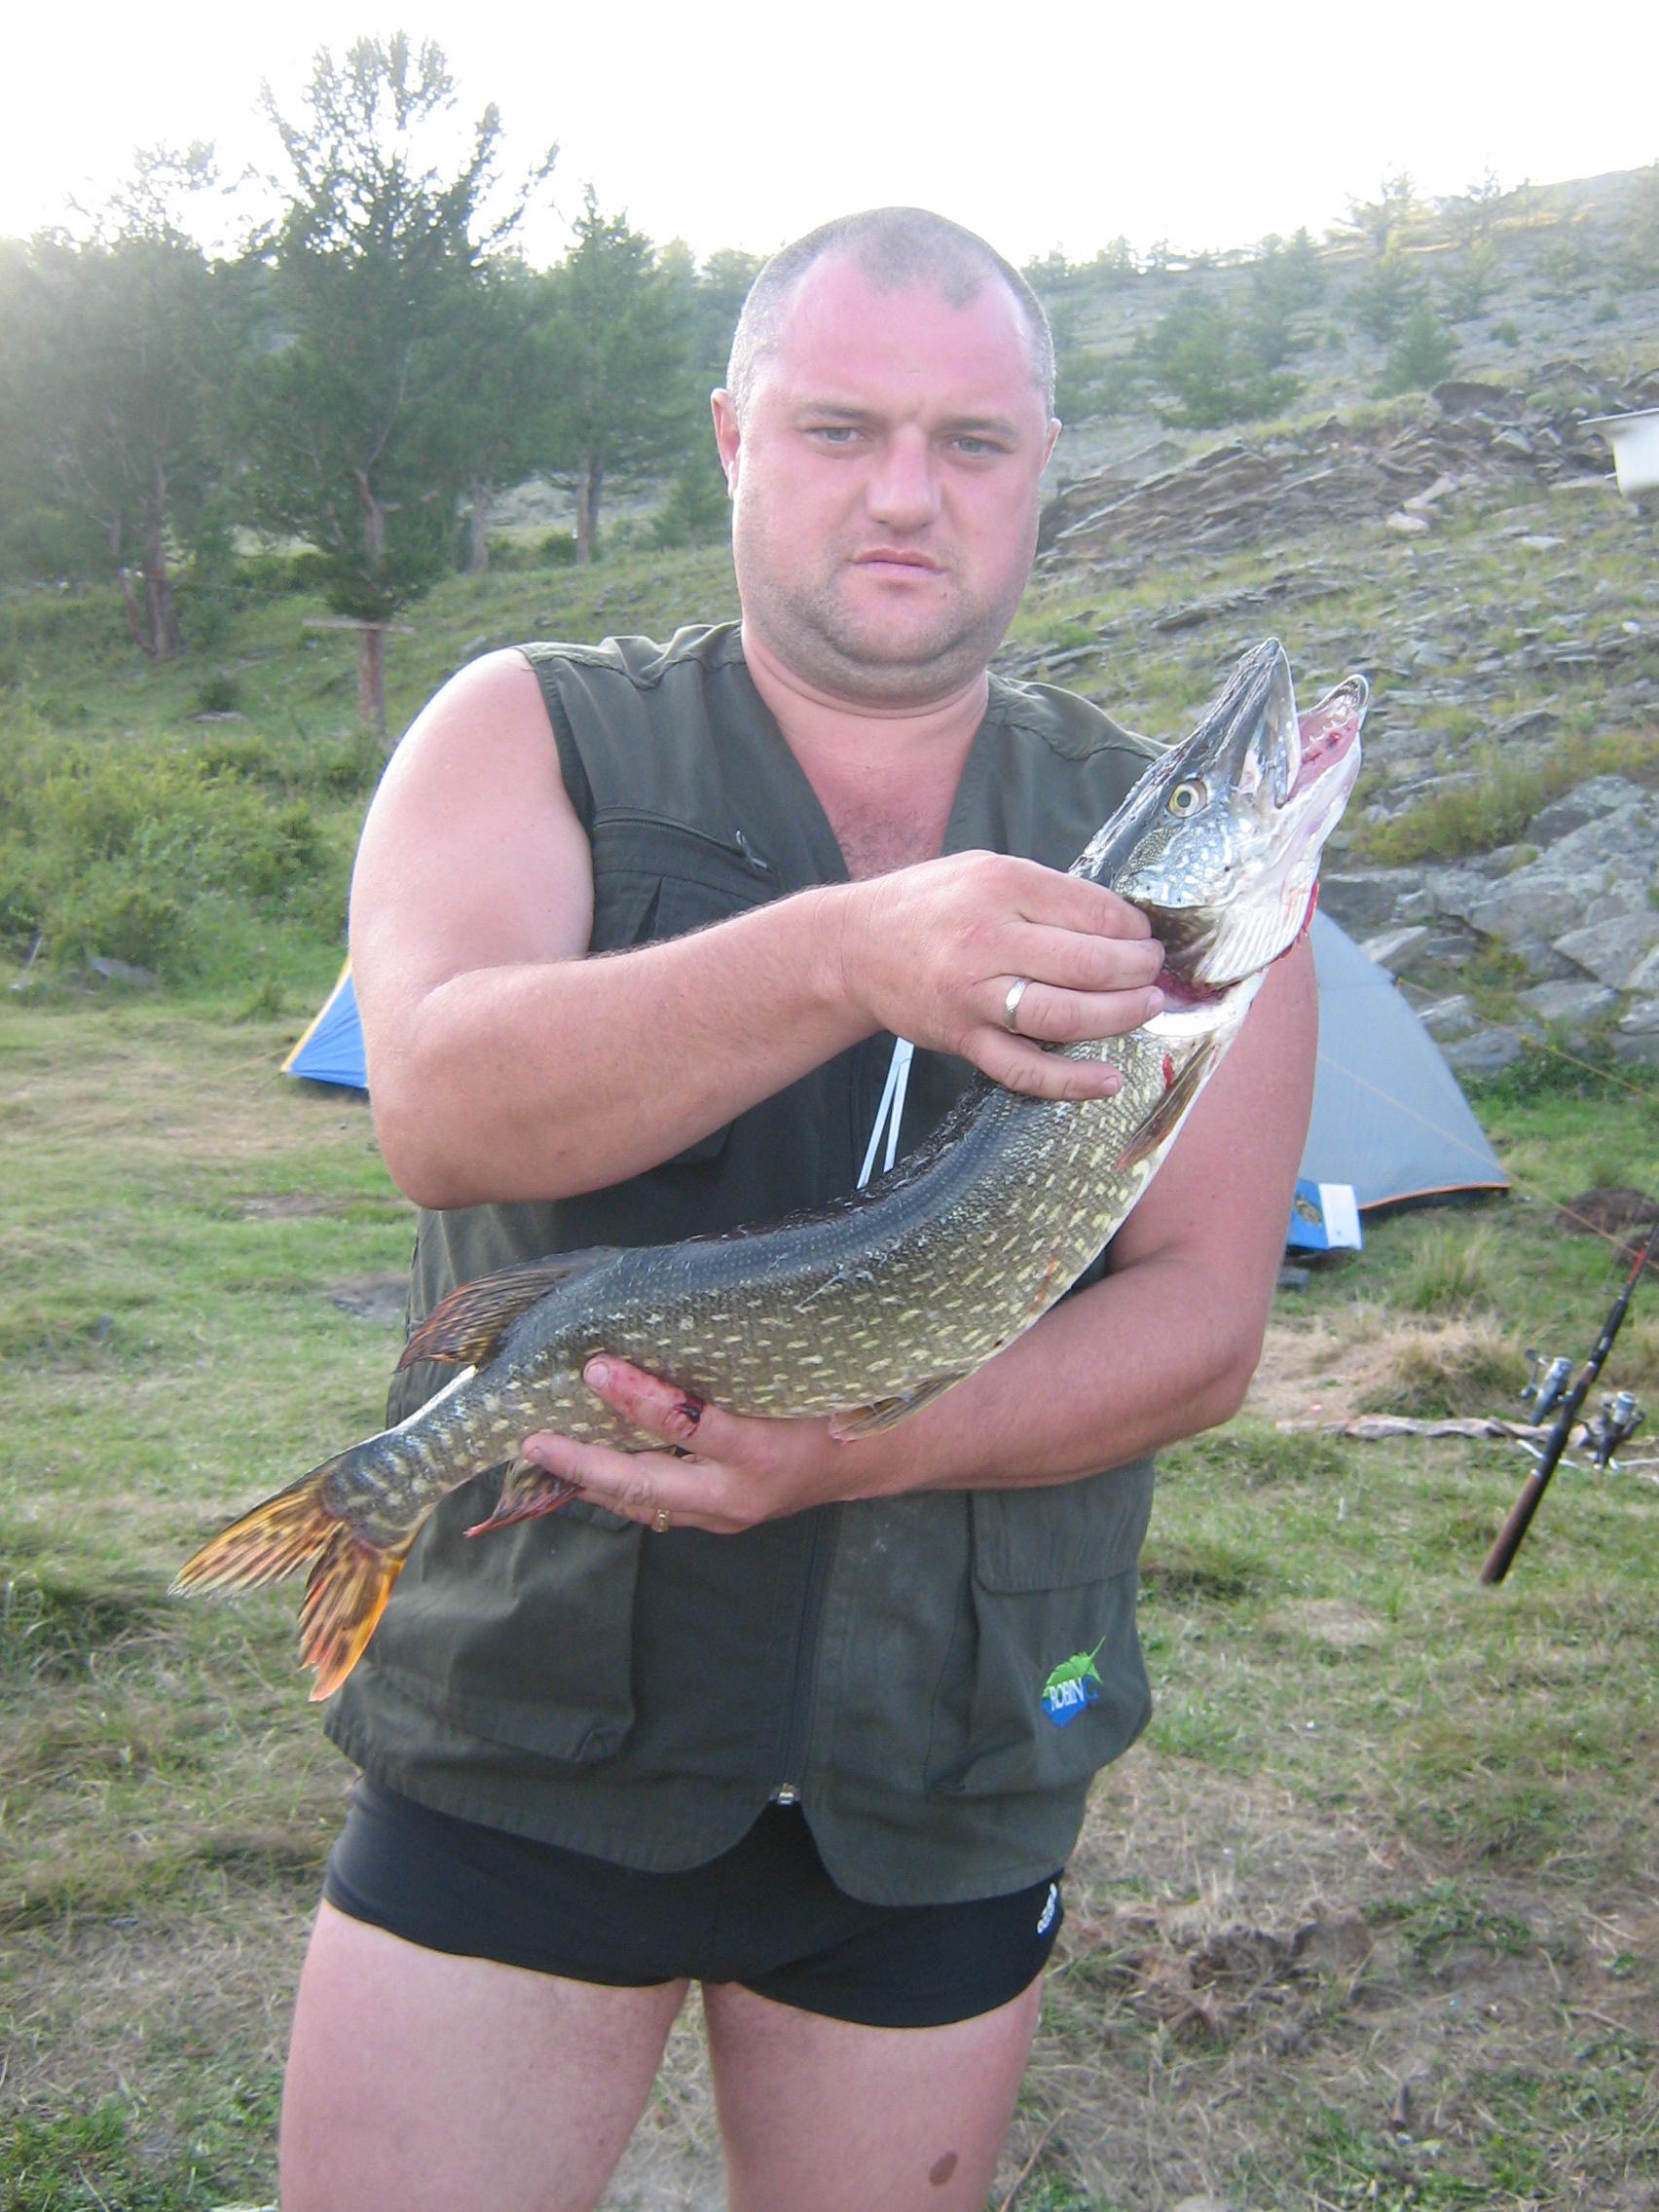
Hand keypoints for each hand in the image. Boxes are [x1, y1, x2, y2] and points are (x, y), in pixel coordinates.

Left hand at [518, 1358, 879, 1535]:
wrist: (870, 1459)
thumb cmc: (831, 1398)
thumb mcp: (790, 1374)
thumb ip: (733, 1357)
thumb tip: (664, 1309)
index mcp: (762, 1450)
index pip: (688, 1424)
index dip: (637, 1397)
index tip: (596, 1366)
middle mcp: (737, 1493)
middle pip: (645, 1482)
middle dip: (583, 1463)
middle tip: (534, 1440)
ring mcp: (724, 1515)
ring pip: (641, 1503)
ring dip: (588, 1479)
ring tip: (541, 1454)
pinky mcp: (716, 1521)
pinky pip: (655, 1507)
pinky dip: (615, 1487)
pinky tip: (581, 1468)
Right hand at [836, 851, 1163, 1101]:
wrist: (854, 948)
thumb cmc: (927, 904)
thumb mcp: (983, 869)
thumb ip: (1043, 891)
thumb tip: (1115, 920)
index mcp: (1001, 887)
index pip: (1093, 910)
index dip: (1133, 927)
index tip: (1144, 935)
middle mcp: (988, 940)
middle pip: (1089, 964)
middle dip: (1138, 970)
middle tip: (1154, 971)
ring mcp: (974, 996)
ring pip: (1066, 1017)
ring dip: (1120, 1016)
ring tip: (1146, 1008)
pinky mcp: (963, 1039)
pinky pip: (1025, 1070)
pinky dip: (1071, 1081)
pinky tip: (1108, 1080)